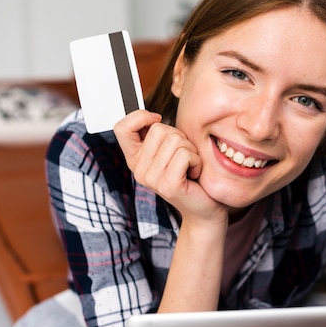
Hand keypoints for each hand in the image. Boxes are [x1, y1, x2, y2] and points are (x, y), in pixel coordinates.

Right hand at [114, 110, 227, 227]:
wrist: (204, 209)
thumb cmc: (190, 175)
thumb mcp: (169, 151)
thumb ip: (158, 136)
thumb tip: (154, 117)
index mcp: (135, 159)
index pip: (122, 128)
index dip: (140, 117)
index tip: (158, 121)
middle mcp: (138, 170)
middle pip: (159, 129)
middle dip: (179, 137)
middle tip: (183, 157)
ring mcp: (151, 179)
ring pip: (175, 140)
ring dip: (191, 150)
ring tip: (189, 166)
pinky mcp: (168, 185)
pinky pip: (185, 154)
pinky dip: (197, 160)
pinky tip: (194, 173)